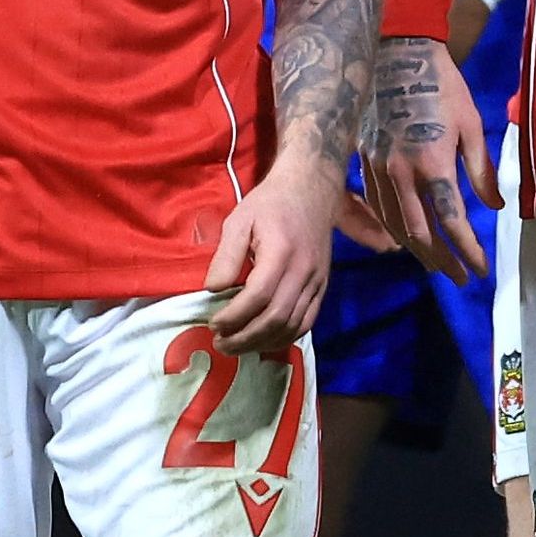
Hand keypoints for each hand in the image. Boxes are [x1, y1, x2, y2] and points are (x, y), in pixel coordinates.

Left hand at [206, 148, 344, 355]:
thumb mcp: (240, 220)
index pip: (258, 296)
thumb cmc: (270, 204)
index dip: (233, 316)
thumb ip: (226, 255)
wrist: (311, 191)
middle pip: (276, 318)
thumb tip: (213, 290)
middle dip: (245, 337)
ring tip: (237, 346)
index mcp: (281, 252)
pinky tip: (263, 340)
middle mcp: (303, 271)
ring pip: (293, 326)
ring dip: (263, 342)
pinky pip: (307, 323)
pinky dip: (284, 338)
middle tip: (220, 343)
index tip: (213, 323)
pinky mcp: (322, 288)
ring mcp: (316, 282)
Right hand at [363, 35, 498, 281]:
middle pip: (420, 234)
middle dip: (443, 261)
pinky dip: (394, 230)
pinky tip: (408, 239)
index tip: (482, 268)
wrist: (397, 55)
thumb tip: (496, 207)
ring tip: (439, 265)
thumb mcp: (471, 125)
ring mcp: (378, 169)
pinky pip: (379, 209)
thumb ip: (481, 171)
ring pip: (394, 226)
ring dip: (418, 252)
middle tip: (462, 277)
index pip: (451, 221)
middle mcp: (401, 173)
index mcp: (432, 163)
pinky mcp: (364, 163)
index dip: (468, 249)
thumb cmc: (442, 87)